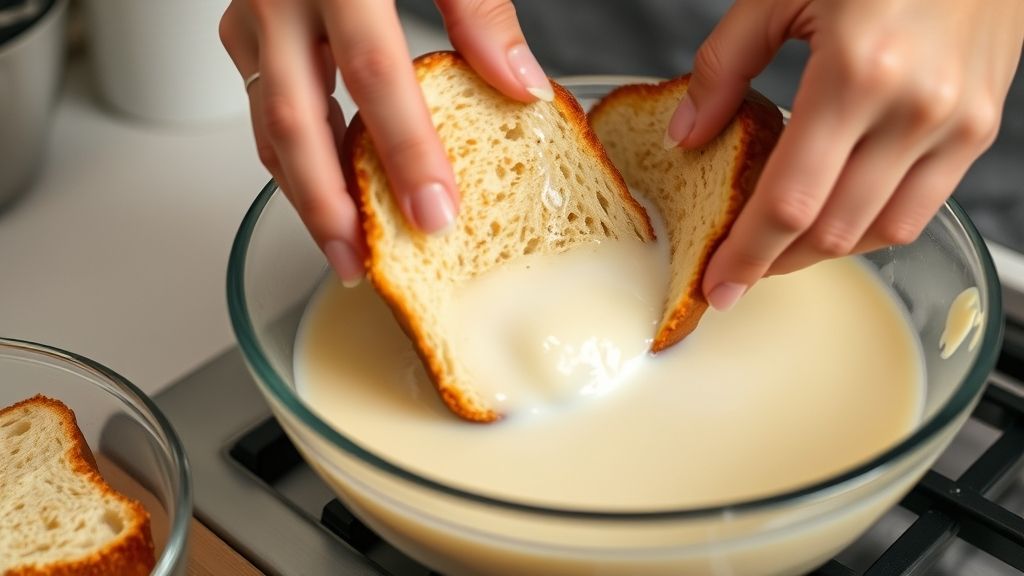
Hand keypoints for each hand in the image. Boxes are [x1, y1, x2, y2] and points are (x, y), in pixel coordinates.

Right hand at [219, 0, 551, 284]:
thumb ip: (476, 8)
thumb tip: (520, 83)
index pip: (375, 74)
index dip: (406, 151)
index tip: (437, 214)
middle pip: (297, 122)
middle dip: (329, 205)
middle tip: (360, 264)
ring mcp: (252, 14)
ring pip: (268, 124)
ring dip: (303, 194)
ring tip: (342, 246)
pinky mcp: (244, 28)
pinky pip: (262, 106)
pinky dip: (291, 156)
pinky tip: (322, 189)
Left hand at [664, 0, 1023, 310]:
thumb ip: (724, 65)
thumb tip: (687, 133)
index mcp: (856, 72)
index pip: (789, 200)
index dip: (747, 254)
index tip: (717, 286)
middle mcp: (916, 109)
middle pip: (834, 231)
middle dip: (777, 264)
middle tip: (739, 271)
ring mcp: (958, 123)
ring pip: (881, 232)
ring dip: (824, 252)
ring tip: (781, 248)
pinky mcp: (982, 127)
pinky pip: (922, 208)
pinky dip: (872, 226)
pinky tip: (836, 216)